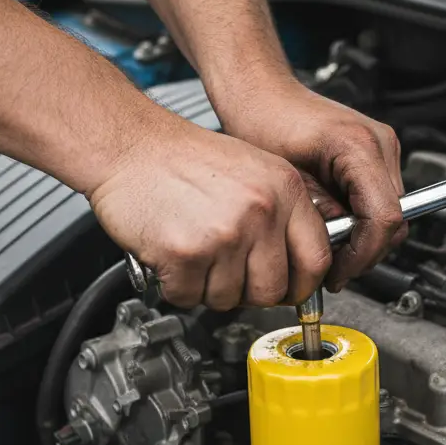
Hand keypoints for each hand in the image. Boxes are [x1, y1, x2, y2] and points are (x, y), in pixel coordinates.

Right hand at [88, 109, 330, 309]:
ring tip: (196, 253)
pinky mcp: (187, 253)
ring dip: (208, 288)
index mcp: (285, 190)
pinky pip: (190, 297)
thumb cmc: (183, 159)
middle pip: (273, 291)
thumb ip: (282, 216)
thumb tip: (299, 266)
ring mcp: (225, 234)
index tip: (289, 291)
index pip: (316, 261)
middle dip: (249, 293)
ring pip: (230, 299)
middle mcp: (261, 212)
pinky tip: (173, 255)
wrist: (128, 144)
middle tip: (228, 273)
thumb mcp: (255, 171)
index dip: (302, 286)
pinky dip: (177, 286)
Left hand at [220, 79, 405, 290]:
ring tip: (329, 248)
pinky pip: (380, 202)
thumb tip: (338, 249)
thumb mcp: (288, 183)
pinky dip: (361, 222)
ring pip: (391, 215)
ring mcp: (382, 149)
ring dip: (364, 238)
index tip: (339, 272)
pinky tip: (335, 227)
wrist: (262, 95)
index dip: (363, 254)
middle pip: (394, 221)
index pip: (384, 218)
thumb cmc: (264, 122)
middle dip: (365, 251)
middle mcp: (380, 144)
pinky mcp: (376, 157)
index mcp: (360, 146)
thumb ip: (320, 217)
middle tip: (332, 268)